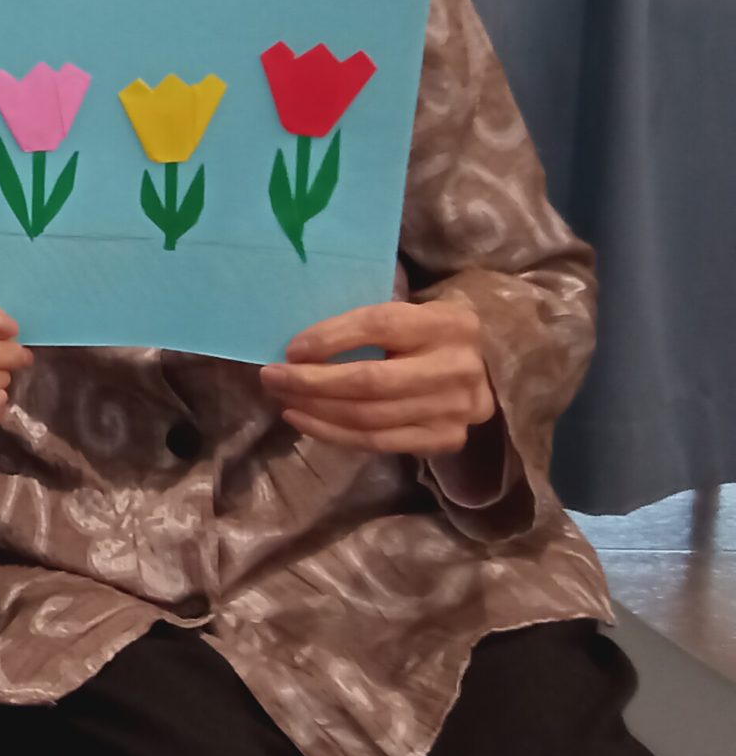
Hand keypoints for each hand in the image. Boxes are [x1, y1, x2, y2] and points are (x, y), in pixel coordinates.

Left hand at [262, 298, 493, 455]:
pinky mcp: (446, 439)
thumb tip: (297, 344)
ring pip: (368, 417)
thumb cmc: (426, 334)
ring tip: (282, 398)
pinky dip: (332, 434)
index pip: (380, 326)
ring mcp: (456, 409)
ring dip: (315, 410)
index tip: (291, 349)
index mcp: (449, 322)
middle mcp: (458, 367)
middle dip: (311, 382)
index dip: (330, 338)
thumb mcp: (409, 312)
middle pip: (371, 381)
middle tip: (270, 377)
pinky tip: (303, 420)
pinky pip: (377, 443)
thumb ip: (366, 323)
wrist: (485, 368)